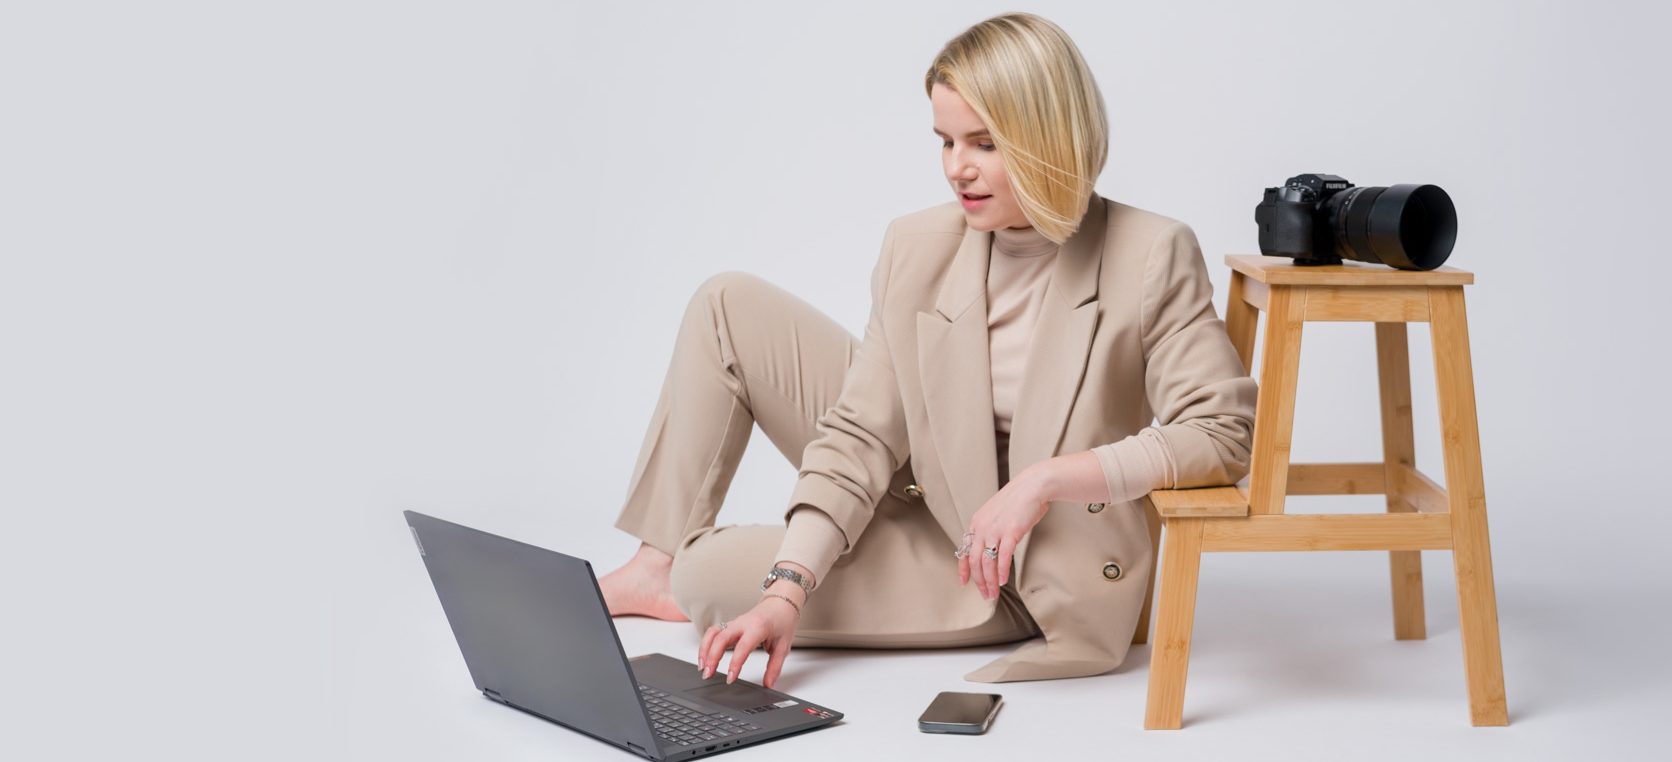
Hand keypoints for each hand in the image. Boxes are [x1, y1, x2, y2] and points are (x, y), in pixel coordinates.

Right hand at [696, 585, 801, 688]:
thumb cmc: (783, 621)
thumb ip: (775, 667)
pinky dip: (705, 644)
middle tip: (708, 675)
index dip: (735, 664)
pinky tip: (704, 658)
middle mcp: (743, 623)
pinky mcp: (730, 625)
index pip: (743, 646)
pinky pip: (713, 632)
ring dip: (704, 650)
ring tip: (702, 668)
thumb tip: (768, 684)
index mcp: (758, 627)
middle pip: (721, 638)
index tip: (730, 678)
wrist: (780, 603)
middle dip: (712, 657)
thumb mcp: (783, 646)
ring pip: (713, 633)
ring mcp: (734, 623)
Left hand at [960, 473, 1049, 600]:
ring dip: (990, 581)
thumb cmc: (1018, 500)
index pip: (964, 551)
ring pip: (987, 562)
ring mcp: (995, 530)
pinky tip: (1003, 581)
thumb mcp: (996, 515)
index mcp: (977, 523)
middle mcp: (982, 527)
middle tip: (985, 595)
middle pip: (974, 561)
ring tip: (994, 593)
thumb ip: (991, 530)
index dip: (963, 569)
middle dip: (979, 582)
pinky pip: (1003, 557)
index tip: (964, 582)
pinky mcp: (1011, 532)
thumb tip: (991, 549)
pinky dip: (1002, 571)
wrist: (1032, 486)